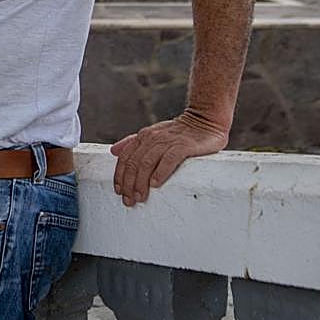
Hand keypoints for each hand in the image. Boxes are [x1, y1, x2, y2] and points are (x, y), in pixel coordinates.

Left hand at [109, 110, 227, 206]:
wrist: (205, 119)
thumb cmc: (180, 132)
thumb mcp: (154, 135)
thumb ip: (133, 142)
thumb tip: (113, 151)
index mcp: (143, 137)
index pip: (125, 158)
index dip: (119, 176)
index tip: (119, 192)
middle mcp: (152, 138)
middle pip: (133, 163)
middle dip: (128, 184)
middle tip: (129, 200)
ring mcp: (167, 141)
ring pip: (147, 163)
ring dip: (141, 182)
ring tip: (140, 197)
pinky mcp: (183, 145)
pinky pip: (168, 159)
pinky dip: (160, 172)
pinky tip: (155, 184)